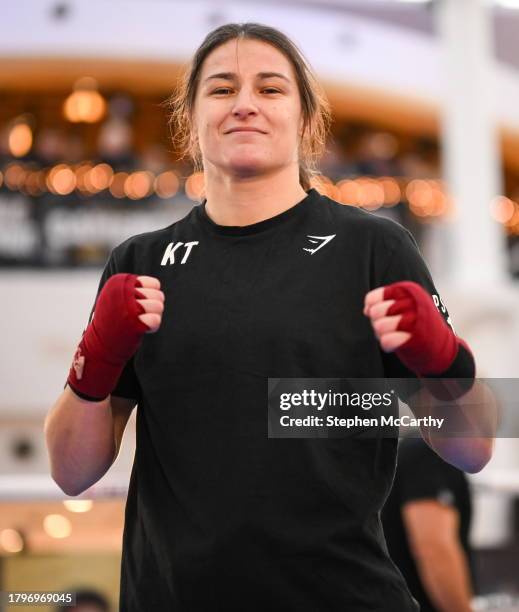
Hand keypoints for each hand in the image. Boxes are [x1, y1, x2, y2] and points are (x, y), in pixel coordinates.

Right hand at [67, 273, 164, 399]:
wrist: (99, 345)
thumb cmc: (113, 320)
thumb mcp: (119, 297)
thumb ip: (136, 289)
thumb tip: (157, 288)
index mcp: (119, 282)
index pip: (154, 284)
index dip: (152, 296)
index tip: (140, 304)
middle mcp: (123, 292)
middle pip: (159, 296)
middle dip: (155, 307)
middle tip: (141, 316)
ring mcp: (127, 307)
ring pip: (159, 306)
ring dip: (154, 316)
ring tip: (140, 322)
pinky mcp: (132, 323)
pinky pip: (156, 320)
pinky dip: (152, 326)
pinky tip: (142, 329)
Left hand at [364, 281, 457, 375]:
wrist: (440, 345)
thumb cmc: (416, 323)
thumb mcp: (404, 305)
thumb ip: (384, 303)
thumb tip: (366, 310)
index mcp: (408, 291)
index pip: (374, 297)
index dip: (371, 307)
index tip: (378, 314)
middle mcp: (412, 303)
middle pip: (375, 312)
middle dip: (376, 322)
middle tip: (388, 327)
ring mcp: (414, 321)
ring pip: (379, 326)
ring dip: (382, 334)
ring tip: (392, 334)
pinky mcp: (414, 339)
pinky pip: (386, 341)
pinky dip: (387, 344)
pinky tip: (395, 344)